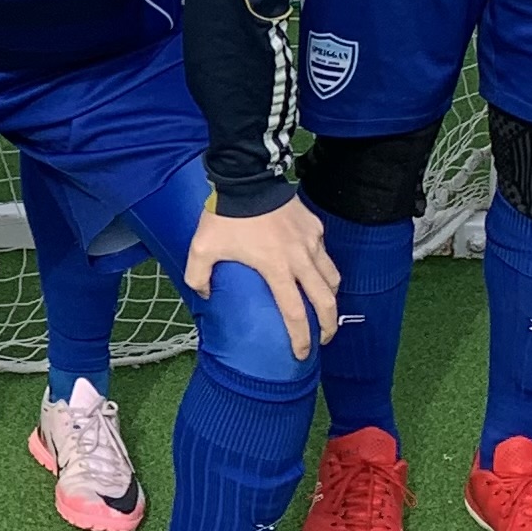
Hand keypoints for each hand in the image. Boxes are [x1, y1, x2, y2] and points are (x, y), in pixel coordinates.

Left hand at [184, 195, 341, 361]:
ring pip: (333, 278)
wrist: (246, 176)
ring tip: (325, 308)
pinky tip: (316, 270)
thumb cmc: (224, 214)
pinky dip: (325, 267)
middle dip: (328, 325)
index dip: (301, 338)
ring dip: (331, 297)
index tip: (303, 354)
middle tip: (323, 338)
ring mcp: (312, 242)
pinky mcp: (315, 226)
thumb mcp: (202, 247)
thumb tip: (205, 294)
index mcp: (276, 269)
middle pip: (326, 301)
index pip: (295, 313)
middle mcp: (301, 259)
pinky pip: (326, 253)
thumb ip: (199, 276)